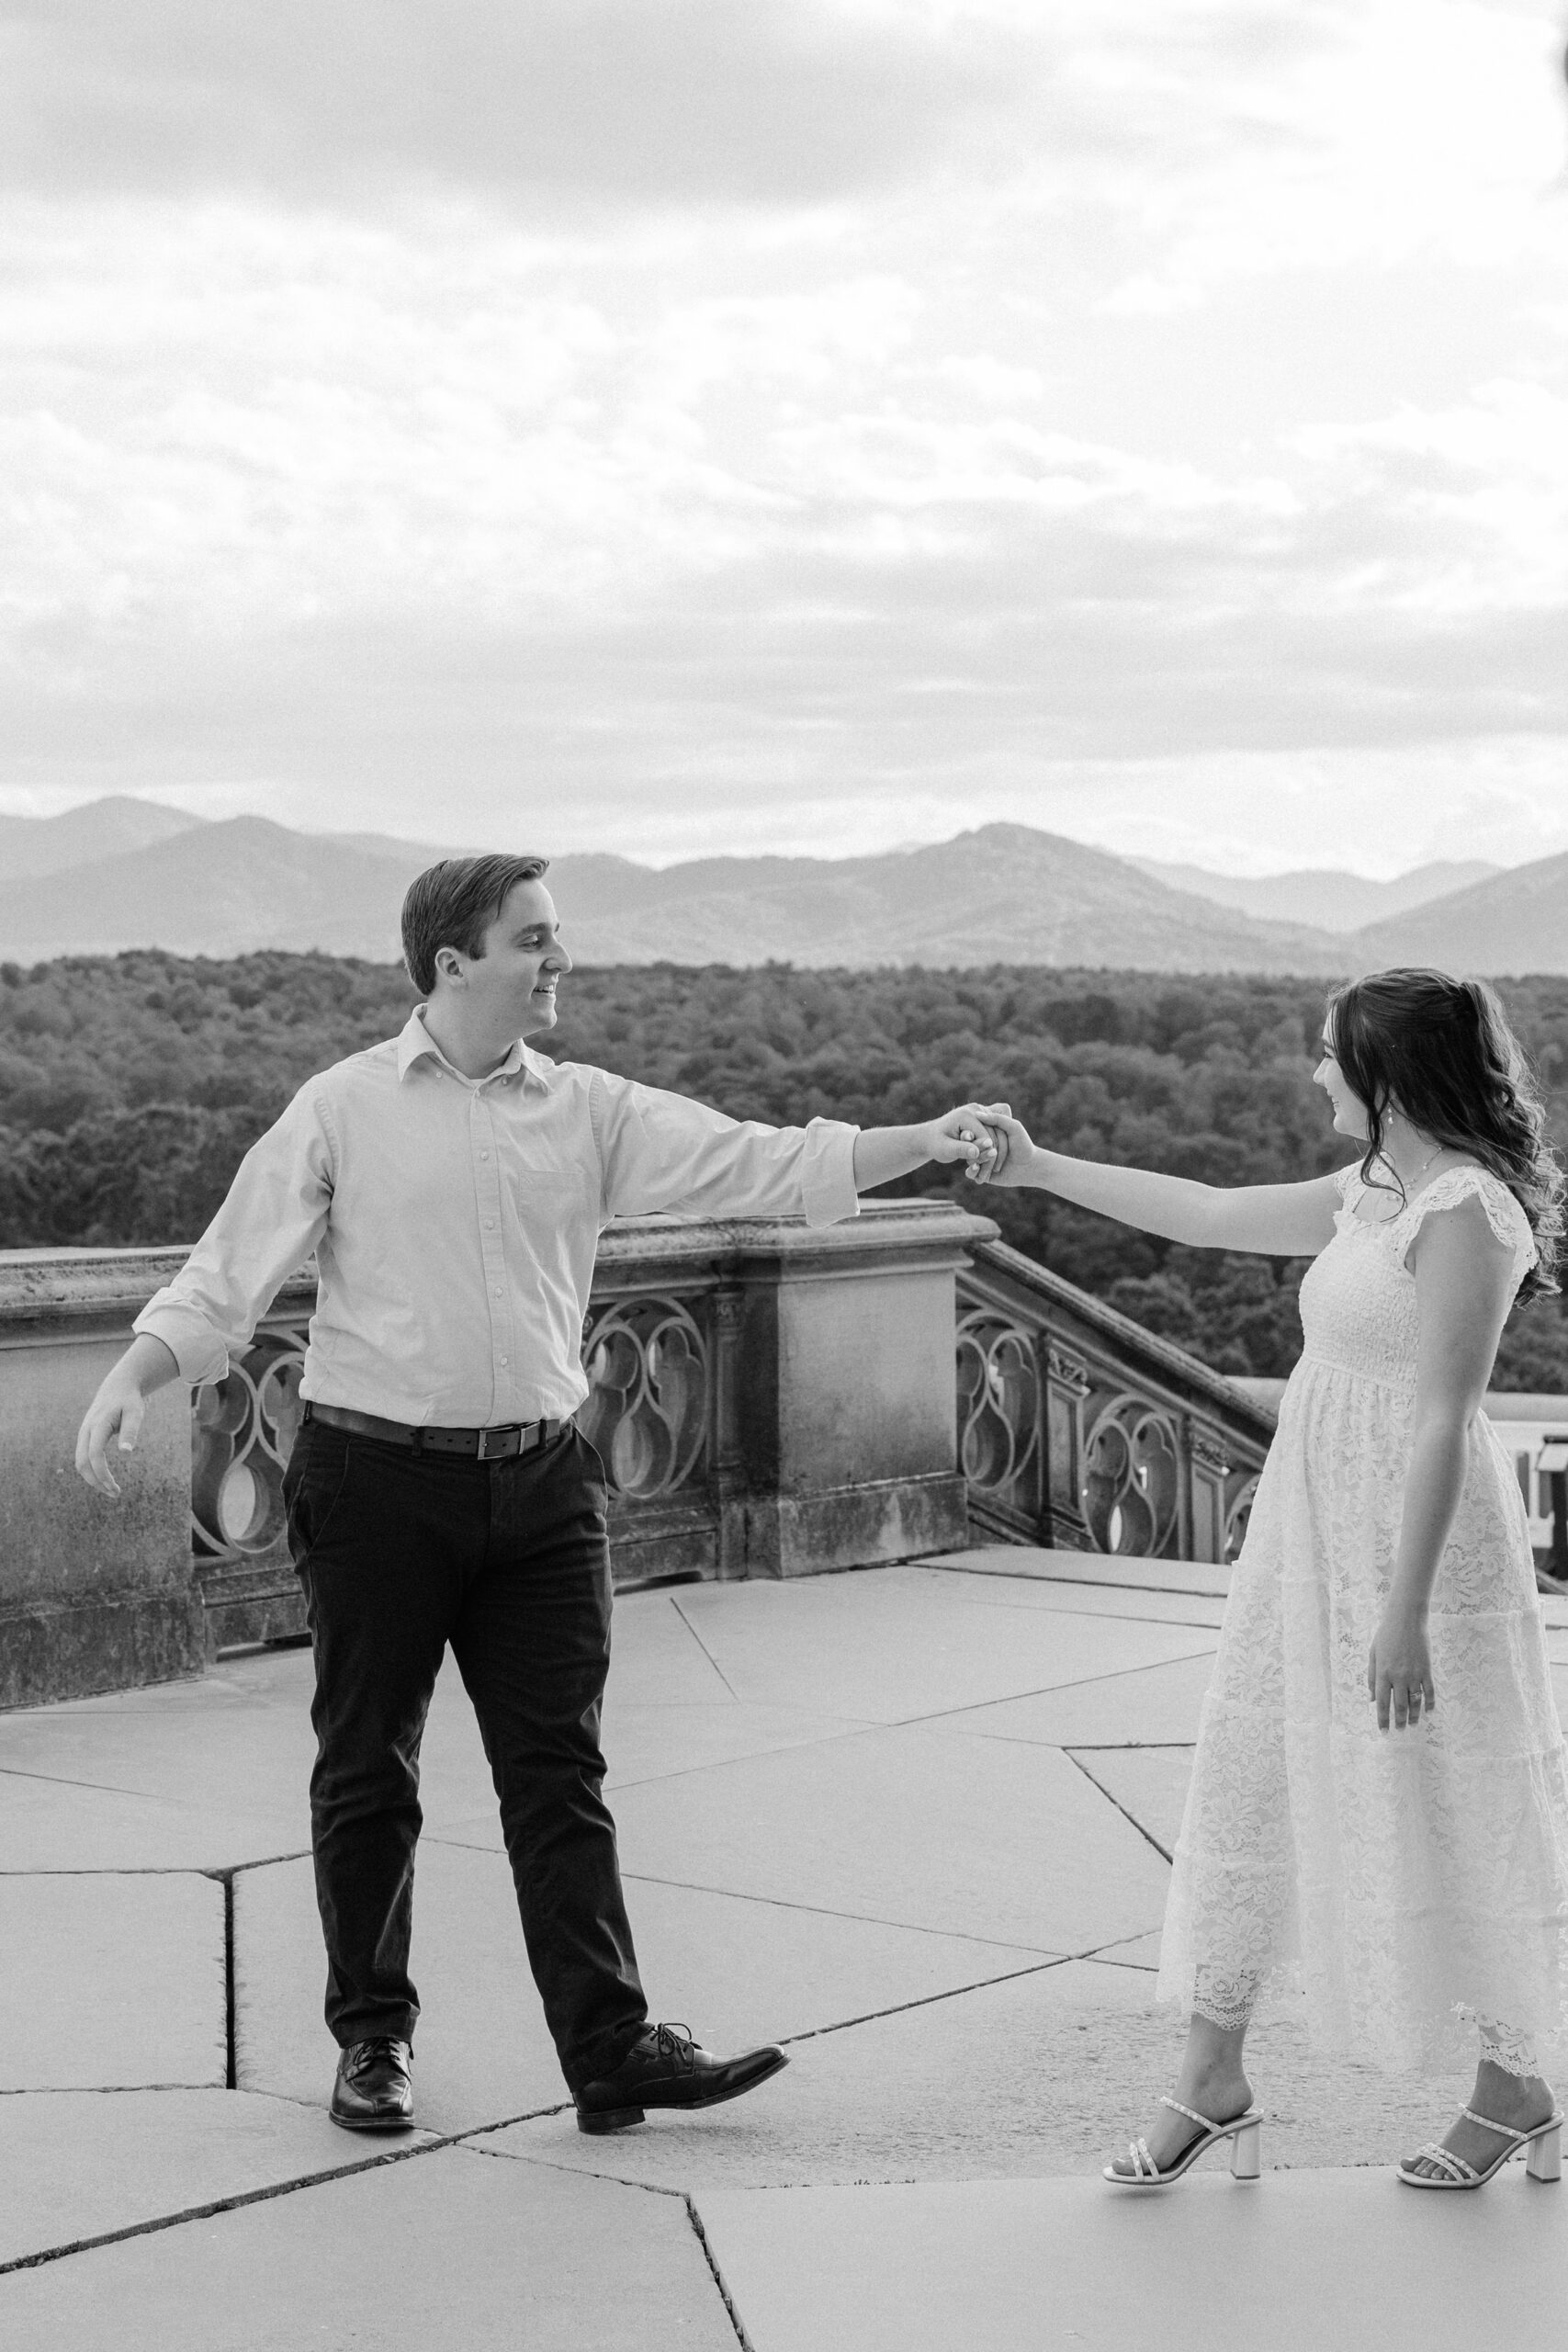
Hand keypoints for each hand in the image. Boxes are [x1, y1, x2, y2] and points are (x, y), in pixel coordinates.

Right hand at [74, 1365, 149, 1496]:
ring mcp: (83, 1433)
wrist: (117, 1387)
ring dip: (93, 1478)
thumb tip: (126, 1453)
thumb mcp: (135, 1412)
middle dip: (96, 1481)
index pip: (94, 1455)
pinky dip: (92, 1471)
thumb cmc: (129, 1400)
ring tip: (112, 1490)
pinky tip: (105, 1479)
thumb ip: (131, 1431)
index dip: (102, 1474)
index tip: (114, 1488)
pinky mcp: (85, 1436)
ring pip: (80, 1461)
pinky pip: (83, 1457)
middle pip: (82, 1462)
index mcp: (98, 1425)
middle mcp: (86, 1430)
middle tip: (115, 1494)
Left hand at [922, 1104, 1003, 1181]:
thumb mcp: (944, 1149)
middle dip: (991, 1157)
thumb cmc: (936, 1143)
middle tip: (983, 1176)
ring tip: (986, 1171)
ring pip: (1000, 1134)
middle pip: (994, 1135)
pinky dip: (998, 1145)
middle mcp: (977, 1109)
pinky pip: (999, 1131)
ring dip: (996, 1153)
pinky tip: (990, 1159)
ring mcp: (983, 1111)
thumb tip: (976, 1152)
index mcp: (967, 1114)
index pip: (985, 1137)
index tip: (981, 1174)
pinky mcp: (986, 1116)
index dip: (986, 1156)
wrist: (932, 1136)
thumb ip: (960, 1149)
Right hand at [966, 1104, 1034, 1187]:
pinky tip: (977, 1168)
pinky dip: (972, 1171)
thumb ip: (997, 1118)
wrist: (1030, 1166)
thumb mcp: (1013, 1127)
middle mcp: (980, 1146)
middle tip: (988, 1146)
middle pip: (968, 1146)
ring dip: (978, 1158)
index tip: (972, 1134)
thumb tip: (976, 1113)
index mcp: (984, 1133)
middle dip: (976, 1146)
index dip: (969, 1133)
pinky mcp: (981, 1174)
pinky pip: (970, 1173)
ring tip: (990, 1155)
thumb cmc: (1023, 1144)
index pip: (970, 1131)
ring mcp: (980, 1160)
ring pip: (969, 1159)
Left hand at [1367, 1604, 1435, 1731]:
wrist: (1406, 1619)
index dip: (1383, 1719)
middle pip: (1400, 1706)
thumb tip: (1372, 1698)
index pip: (1382, 1703)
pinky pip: (1430, 1691)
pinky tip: (1429, 1711)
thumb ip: (1372, 1677)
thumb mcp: (1374, 1654)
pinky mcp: (1427, 1670)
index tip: (1384, 1731)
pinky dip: (1430, 1703)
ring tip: (1413, 1725)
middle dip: (1400, 1721)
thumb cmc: (1386, 1635)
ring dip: (1415, 1716)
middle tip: (1400, 1731)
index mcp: (1383, 1673)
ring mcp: (1414, 1674)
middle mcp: (1398, 1676)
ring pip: (1416, 1701)